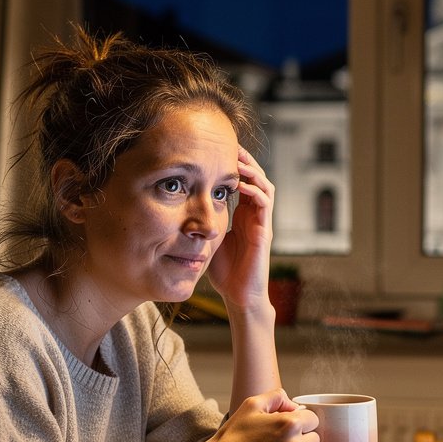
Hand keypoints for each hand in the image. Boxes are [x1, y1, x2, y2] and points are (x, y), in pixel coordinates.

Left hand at [206, 147, 273, 313]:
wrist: (239, 296)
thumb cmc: (224, 271)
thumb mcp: (208, 239)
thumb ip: (201, 222)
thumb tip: (178, 208)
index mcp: (242, 215)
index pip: (242, 181)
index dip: (233, 165)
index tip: (217, 150)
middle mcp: (254, 215)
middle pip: (256, 177)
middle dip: (245, 160)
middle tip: (230, 145)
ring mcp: (261, 222)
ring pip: (264, 186)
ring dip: (252, 171)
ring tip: (237, 160)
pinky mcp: (264, 232)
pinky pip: (263, 204)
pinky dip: (254, 191)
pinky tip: (240, 186)